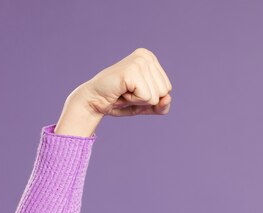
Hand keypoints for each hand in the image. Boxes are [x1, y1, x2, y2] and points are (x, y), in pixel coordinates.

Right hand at [55, 48, 172, 135]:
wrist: (94, 101)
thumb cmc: (119, 101)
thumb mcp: (147, 106)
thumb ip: (162, 106)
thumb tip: (168, 98)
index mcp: (151, 59)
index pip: (167, 89)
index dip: (150, 97)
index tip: (132, 91)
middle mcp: (146, 56)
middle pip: (164, 92)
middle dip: (146, 99)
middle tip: (127, 92)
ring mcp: (140, 61)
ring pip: (157, 96)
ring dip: (139, 100)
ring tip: (124, 92)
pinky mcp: (133, 71)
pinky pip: (147, 98)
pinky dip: (134, 101)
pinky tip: (121, 92)